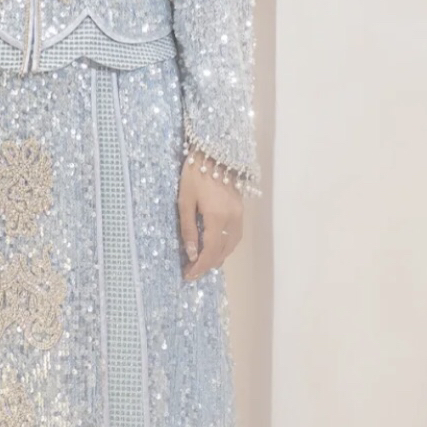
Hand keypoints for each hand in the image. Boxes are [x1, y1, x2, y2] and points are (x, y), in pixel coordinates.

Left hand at [178, 153, 243, 280]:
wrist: (214, 151)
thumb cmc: (194, 174)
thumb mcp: (185, 201)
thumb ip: (188, 229)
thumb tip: (191, 254)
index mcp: (216, 217)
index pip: (210, 251)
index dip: (200, 266)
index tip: (188, 275)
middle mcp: (232, 218)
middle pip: (223, 251)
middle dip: (208, 265)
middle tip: (192, 273)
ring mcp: (239, 214)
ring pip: (232, 244)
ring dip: (218, 257)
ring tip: (203, 264)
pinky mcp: (241, 209)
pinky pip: (236, 235)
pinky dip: (226, 246)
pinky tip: (216, 248)